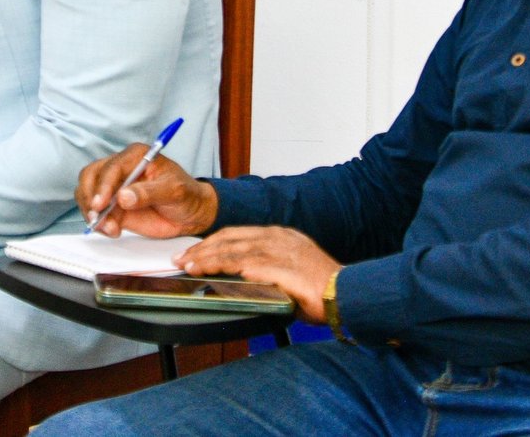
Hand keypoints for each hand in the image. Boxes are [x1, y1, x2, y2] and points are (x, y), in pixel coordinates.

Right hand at [76, 143, 218, 238]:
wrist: (192, 214)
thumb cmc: (187, 195)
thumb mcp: (174, 191)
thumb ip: (149, 193)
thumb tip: (123, 197)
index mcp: (136, 156)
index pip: (111, 167)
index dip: (103, 185)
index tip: (101, 204)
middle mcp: (122, 168)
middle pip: (91, 176)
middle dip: (90, 198)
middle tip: (97, 218)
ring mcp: (116, 187)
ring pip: (88, 193)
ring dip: (92, 212)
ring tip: (109, 228)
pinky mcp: (114, 206)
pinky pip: (96, 212)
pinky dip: (98, 222)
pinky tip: (112, 231)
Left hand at [176, 226, 341, 322]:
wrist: (347, 294)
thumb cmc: (322, 289)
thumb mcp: (290, 273)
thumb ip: (268, 271)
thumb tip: (245, 280)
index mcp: (280, 236)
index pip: (237, 235)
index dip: (213, 243)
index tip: (196, 252)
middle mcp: (276, 237)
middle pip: (229, 238)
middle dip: (202, 248)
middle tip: (182, 258)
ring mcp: (277, 249)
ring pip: (231, 248)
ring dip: (205, 257)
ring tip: (187, 265)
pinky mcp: (277, 265)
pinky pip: (240, 263)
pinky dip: (219, 265)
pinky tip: (205, 270)